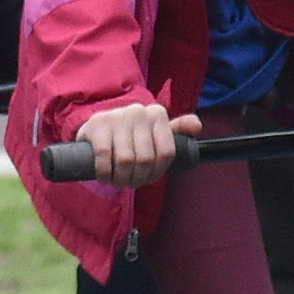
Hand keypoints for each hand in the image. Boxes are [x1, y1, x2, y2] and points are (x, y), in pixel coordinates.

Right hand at [78, 101, 192, 182]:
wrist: (96, 129)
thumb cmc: (131, 137)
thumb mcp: (155, 133)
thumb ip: (178, 131)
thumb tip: (197, 126)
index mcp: (157, 114)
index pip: (166, 152)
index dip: (157, 172)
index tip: (148, 177)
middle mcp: (139, 111)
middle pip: (146, 159)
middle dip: (138, 178)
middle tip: (130, 182)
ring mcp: (117, 116)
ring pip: (126, 160)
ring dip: (121, 178)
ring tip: (118, 180)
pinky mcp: (97, 125)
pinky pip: (105, 157)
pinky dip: (105, 173)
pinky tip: (105, 176)